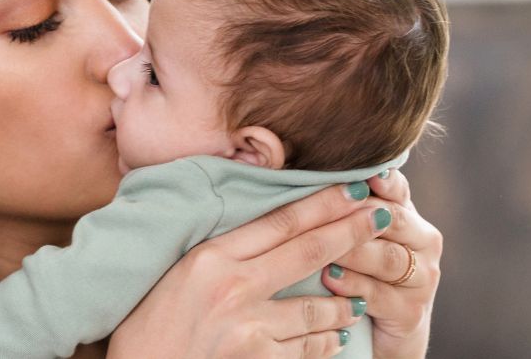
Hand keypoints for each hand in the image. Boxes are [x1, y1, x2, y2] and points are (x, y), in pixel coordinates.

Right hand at [108, 182, 392, 357]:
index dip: (322, 202)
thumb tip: (260, 224)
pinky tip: (336, 338)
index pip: (279, 221)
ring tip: (360, 300)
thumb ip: (218, 250)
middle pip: (306, 251)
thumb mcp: (177, 274)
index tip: (354, 188)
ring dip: (344, 302)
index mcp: (209, 257)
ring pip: (315, 308)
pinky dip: (324, 342)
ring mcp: (247, 328)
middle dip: (352, 231)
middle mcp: (231, 287)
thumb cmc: (148, 326)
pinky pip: (305, 349)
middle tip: (383, 216)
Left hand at [320, 169, 441, 358]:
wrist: (383, 329)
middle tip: (328, 211)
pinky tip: (330, 279)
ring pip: (389, 258)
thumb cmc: (360, 271)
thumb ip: (344, 206)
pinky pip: (380, 295)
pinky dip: (354, 285)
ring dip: (354, 252)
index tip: (368, 173)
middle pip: (395, 221)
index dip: (384, 181)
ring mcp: (422, 279)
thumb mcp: (356, 235)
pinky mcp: (411, 312)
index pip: (399, 190)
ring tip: (324, 249)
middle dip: (359, 216)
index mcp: (410, 216)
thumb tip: (300, 165)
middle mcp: (424, 242)